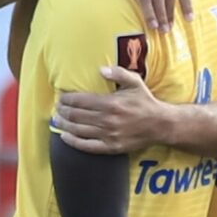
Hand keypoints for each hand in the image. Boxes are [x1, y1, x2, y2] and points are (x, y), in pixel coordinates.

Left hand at [51, 66, 178, 153]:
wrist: (159, 125)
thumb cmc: (145, 102)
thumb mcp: (135, 82)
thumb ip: (118, 73)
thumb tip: (100, 69)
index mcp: (111, 103)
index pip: (81, 101)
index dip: (67, 99)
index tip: (61, 97)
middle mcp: (107, 120)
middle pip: (76, 115)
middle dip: (63, 111)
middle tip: (57, 107)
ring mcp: (108, 135)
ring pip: (78, 130)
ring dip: (64, 124)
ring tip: (57, 119)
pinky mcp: (110, 147)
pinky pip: (86, 146)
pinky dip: (73, 141)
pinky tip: (64, 136)